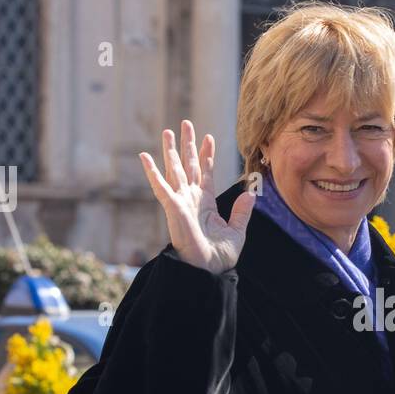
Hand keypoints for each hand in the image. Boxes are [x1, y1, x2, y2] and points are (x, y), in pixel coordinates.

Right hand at [139, 120, 254, 273]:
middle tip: (186, 123)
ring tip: (168, 131)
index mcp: (206, 203)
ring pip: (174, 170)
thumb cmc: (220, 257)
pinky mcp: (172, 207)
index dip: (207, 155)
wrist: (208, 270)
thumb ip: (241, 212)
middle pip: (189, 165)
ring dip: (171, 150)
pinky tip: (144, 156)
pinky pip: (160, 186)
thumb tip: (250, 193)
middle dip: (188, 144)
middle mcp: (191, 199)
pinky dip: (152, 171)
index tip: (208, 137)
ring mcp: (181, 202)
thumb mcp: (237, 231)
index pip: (205, 173)